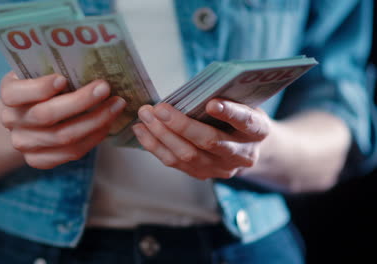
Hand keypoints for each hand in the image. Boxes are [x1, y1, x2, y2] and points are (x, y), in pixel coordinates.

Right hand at [0, 72, 125, 168]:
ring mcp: (24, 144)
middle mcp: (11, 121)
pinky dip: (93, 138)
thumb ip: (56, 68)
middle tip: (105, 88)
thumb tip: (90, 63)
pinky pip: (71, 153)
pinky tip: (107, 124)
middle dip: (80, 101)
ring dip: (95, 120)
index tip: (63, 79)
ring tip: (116, 105)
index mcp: (8, 94)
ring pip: (63, 137)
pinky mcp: (38, 160)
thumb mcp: (42, 72)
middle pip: (46, 116)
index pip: (16, 93)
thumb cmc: (44, 86)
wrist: (30, 115)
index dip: (40, 88)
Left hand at [132, 99, 269, 179]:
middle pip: (209, 141)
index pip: (246, 122)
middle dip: (181, 125)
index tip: (211, 103)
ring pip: (188, 155)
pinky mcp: (203, 174)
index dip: (230, 113)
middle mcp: (242, 154)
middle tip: (158, 108)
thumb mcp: (243, 103)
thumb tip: (190, 89)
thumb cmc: (241, 116)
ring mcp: (222, 168)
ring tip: (145, 116)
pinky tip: (142, 130)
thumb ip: (226, 97)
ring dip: (162, 135)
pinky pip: (175, 162)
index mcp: (258, 131)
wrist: (250, 147)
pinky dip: (155, 146)